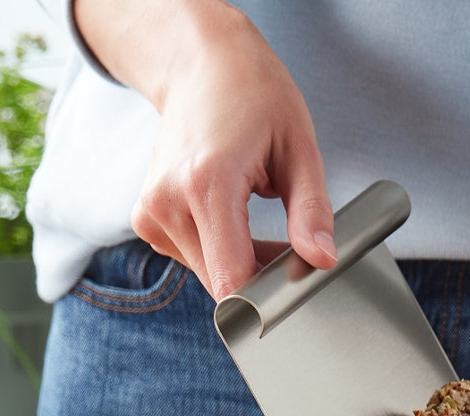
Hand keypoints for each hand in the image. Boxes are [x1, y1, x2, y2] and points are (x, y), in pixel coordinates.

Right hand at [75, 1, 336, 299]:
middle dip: (263, 276)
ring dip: (244, 263)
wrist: (200, 65)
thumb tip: (323, 261)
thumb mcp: (300, 150)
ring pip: (211, 276)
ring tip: (259, 217)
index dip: (271, 296)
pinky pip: (196, 259)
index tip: (298, 284)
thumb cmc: (254, 96)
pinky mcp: (147, 220)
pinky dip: (223, 252)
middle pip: (224, 283)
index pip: (234, 281)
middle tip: (289, 240)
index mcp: (205, 184)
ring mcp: (150, 213)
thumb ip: (312, 212)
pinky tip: (234, 218)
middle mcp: (167, 202)